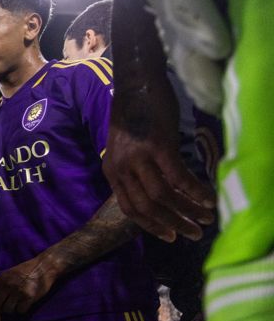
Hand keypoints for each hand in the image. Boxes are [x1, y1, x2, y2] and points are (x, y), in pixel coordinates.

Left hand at [0, 256, 58, 315]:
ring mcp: (18, 292)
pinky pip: (20, 310)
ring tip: (14, 306)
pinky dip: (21, 310)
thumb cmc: (26, 270)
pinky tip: (24, 305)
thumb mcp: (8, 273)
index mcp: (1, 278)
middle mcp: (8, 285)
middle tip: (1, 309)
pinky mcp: (29, 297)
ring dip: (10, 310)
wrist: (44, 266)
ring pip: (7, 309)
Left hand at [104, 90, 214, 242]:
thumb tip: (158, 193)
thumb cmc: (135, 114)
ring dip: (187, 211)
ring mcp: (139, 157)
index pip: (129, 208)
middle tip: (193, 234)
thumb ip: (134, 169)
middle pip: (147, 207)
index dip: (151, 225)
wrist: (135, 84)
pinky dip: (195, 191)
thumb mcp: (125, 147)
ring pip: (163, 196)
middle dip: (172, 224)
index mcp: (112, 170)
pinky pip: (178, 177)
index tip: (169, 236)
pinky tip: (208, 199)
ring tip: (205, 219)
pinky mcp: (158, 146)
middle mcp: (122, 167)